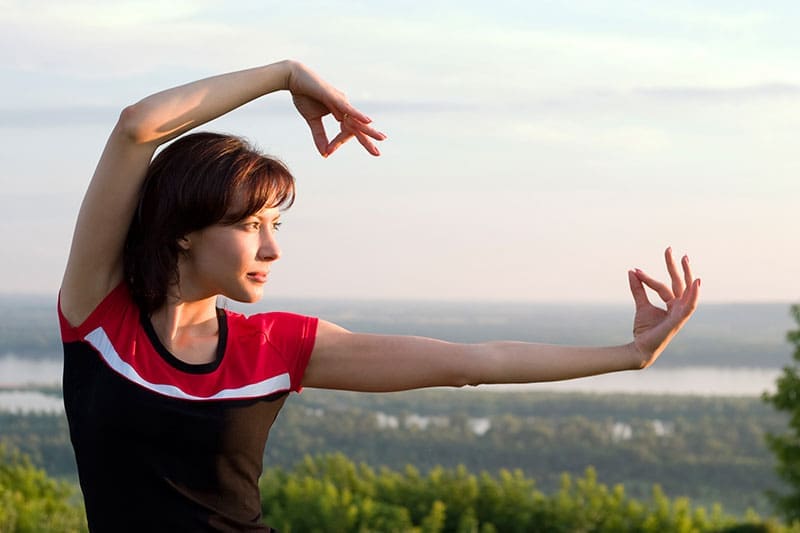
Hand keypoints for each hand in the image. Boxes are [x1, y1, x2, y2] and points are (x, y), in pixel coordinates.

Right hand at [286, 61, 385, 156]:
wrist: (293, 77)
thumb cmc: (304, 95)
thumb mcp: (312, 120)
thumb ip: (319, 136)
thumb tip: (325, 154)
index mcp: (340, 112)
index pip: (345, 132)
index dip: (338, 144)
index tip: (328, 152)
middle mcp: (344, 106)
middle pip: (358, 127)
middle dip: (367, 140)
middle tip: (377, 153)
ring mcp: (340, 101)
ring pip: (356, 119)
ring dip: (368, 130)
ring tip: (381, 138)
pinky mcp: (334, 97)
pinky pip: (348, 108)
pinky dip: (358, 115)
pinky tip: (368, 121)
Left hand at [628, 247, 700, 367]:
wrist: (639, 348)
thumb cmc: (644, 330)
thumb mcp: (641, 305)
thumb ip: (638, 289)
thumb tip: (632, 270)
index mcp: (672, 304)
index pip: (663, 286)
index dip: (648, 278)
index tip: (635, 270)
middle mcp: (679, 307)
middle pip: (679, 283)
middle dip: (675, 266)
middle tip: (669, 249)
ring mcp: (680, 314)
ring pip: (686, 291)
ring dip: (687, 274)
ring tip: (685, 259)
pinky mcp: (679, 321)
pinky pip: (689, 306)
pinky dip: (694, 295)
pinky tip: (696, 282)